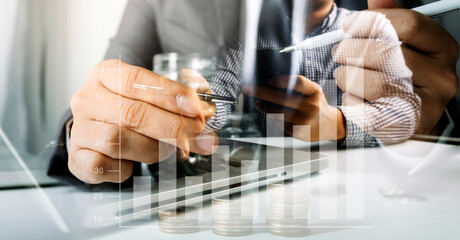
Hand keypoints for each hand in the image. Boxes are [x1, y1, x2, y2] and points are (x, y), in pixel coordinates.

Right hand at [69, 60, 217, 183]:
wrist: (98, 130)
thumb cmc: (129, 110)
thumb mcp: (152, 96)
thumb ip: (178, 103)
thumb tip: (206, 115)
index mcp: (105, 74)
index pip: (137, 79)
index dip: (170, 95)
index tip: (196, 110)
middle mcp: (87, 98)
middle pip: (132, 113)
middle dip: (173, 128)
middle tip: (198, 138)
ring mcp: (79, 128)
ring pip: (118, 140)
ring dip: (154, 150)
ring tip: (173, 152)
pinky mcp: (76, 156)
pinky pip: (100, 166)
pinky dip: (123, 169)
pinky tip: (134, 166)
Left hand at [242, 76, 345, 141]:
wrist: (330, 125)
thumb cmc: (316, 104)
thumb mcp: (313, 91)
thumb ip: (297, 87)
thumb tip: (269, 83)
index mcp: (314, 92)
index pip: (298, 82)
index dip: (282, 80)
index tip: (268, 80)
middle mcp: (311, 106)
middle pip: (282, 98)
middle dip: (261, 92)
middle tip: (248, 89)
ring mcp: (305, 121)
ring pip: (278, 112)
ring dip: (264, 107)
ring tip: (258, 103)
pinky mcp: (299, 132)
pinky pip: (281, 123)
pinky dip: (275, 117)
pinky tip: (273, 114)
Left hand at [337, 0, 459, 133]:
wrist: (413, 119)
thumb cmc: (403, 77)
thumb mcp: (404, 44)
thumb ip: (391, 19)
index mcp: (443, 48)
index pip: (410, 25)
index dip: (372, 21)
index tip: (348, 25)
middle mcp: (443, 76)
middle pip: (389, 54)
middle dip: (353, 49)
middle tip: (338, 52)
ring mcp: (429, 104)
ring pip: (377, 83)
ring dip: (348, 76)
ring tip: (342, 74)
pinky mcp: (408, 127)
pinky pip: (370, 111)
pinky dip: (353, 101)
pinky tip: (351, 95)